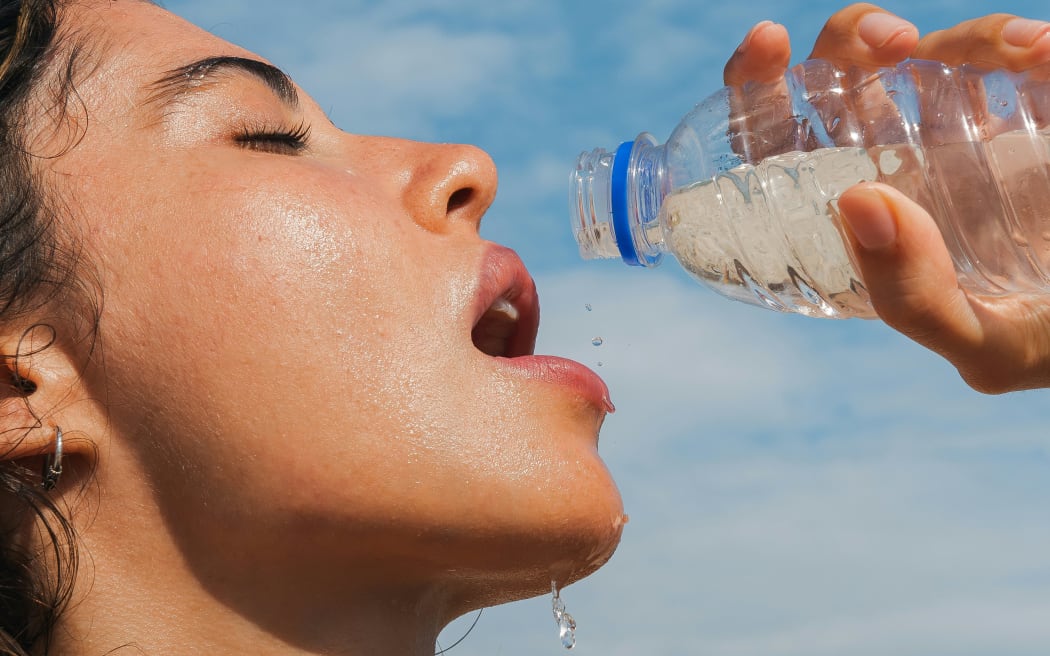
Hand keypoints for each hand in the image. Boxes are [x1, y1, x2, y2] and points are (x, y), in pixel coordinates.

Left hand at [723, 5, 1049, 392]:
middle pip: (845, 78)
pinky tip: (1042, 53)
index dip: (756, 88)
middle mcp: (897, 163)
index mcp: (857, 218)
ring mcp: (961, 132)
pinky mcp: (1028, 111)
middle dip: (850, 40)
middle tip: (886, 43)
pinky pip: (1015, 59)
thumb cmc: (1032, 343)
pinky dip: (1026, 45)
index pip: (780, 143)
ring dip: (966, 36)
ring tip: (1015, 51)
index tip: (766, 48)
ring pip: (931, 53)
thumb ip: (915, 296)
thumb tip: (858, 202)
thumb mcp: (975, 339)